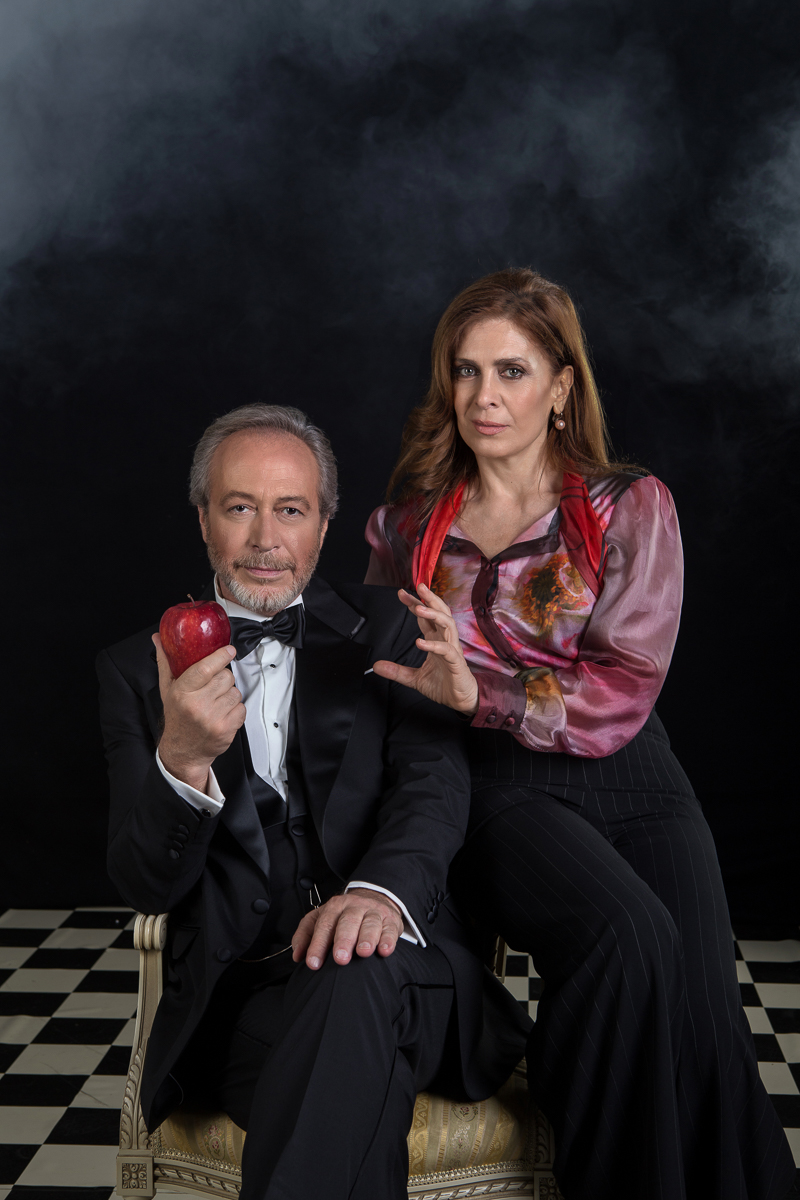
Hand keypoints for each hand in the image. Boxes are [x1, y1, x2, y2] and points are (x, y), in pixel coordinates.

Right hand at [153, 633, 245, 791]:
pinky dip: (236, 709)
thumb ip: (165, 662)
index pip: (205, 668)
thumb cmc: (177, 717)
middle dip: (224, 678)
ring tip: (216, 702)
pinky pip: (242, 708)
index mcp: (181, 693)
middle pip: (226, 677)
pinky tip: (222, 713)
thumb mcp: (167, 689)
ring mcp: (212, 719)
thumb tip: (158, 638)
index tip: (229, 650)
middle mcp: (196, 706)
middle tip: (214, 686)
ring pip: (236, 692)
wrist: (183, 751)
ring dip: (230, 694)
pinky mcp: (226, 730)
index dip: (220, 656)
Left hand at [292, 888, 404, 969]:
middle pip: (348, 922)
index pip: (324, 925)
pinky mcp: (391, 920)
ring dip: (367, 938)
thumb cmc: (344, 915)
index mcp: (334, 907)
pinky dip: (388, 940)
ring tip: (363, 952)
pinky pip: (390, 929)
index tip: (313, 963)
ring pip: (370, 924)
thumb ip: (305, 934)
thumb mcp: (322, 918)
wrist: (374, 896)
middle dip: (343, 940)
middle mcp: (354, 907)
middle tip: (340, 958)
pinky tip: (384, 950)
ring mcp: (374, 912)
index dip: (317, 944)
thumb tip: (297, 955)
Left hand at [372, 584, 478, 714]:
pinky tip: (420, 642)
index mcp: (436, 640)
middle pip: (440, 612)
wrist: (461, 701)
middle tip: (418, 587)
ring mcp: (452, 649)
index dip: (415, 604)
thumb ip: (397, 671)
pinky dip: (434, 645)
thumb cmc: (443, 685)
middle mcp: (445, 640)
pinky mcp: (456, 662)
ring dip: (433, 615)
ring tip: (418, 608)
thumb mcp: (414, 679)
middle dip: (429, 598)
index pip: (425, 617)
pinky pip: (447, 649)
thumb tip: (376, 666)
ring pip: (447, 624)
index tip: (401, 594)